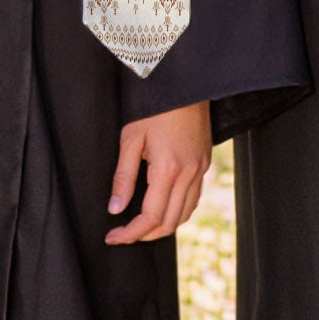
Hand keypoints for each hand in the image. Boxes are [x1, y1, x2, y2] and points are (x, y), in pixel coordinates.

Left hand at [105, 100, 211, 244]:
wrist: (185, 82)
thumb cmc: (155, 106)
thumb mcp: (131, 138)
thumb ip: (123, 177)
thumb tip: (115, 208)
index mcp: (168, 168)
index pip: (150, 217)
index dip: (130, 233)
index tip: (113, 237)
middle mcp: (189, 172)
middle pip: (169, 221)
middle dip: (145, 235)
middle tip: (123, 234)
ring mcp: (200, 168)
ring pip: (185, 213)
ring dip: (163, 226)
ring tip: (141, 226)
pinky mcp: (205, 162)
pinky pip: (194, 198)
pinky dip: (178, 211)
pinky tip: (163, 207)